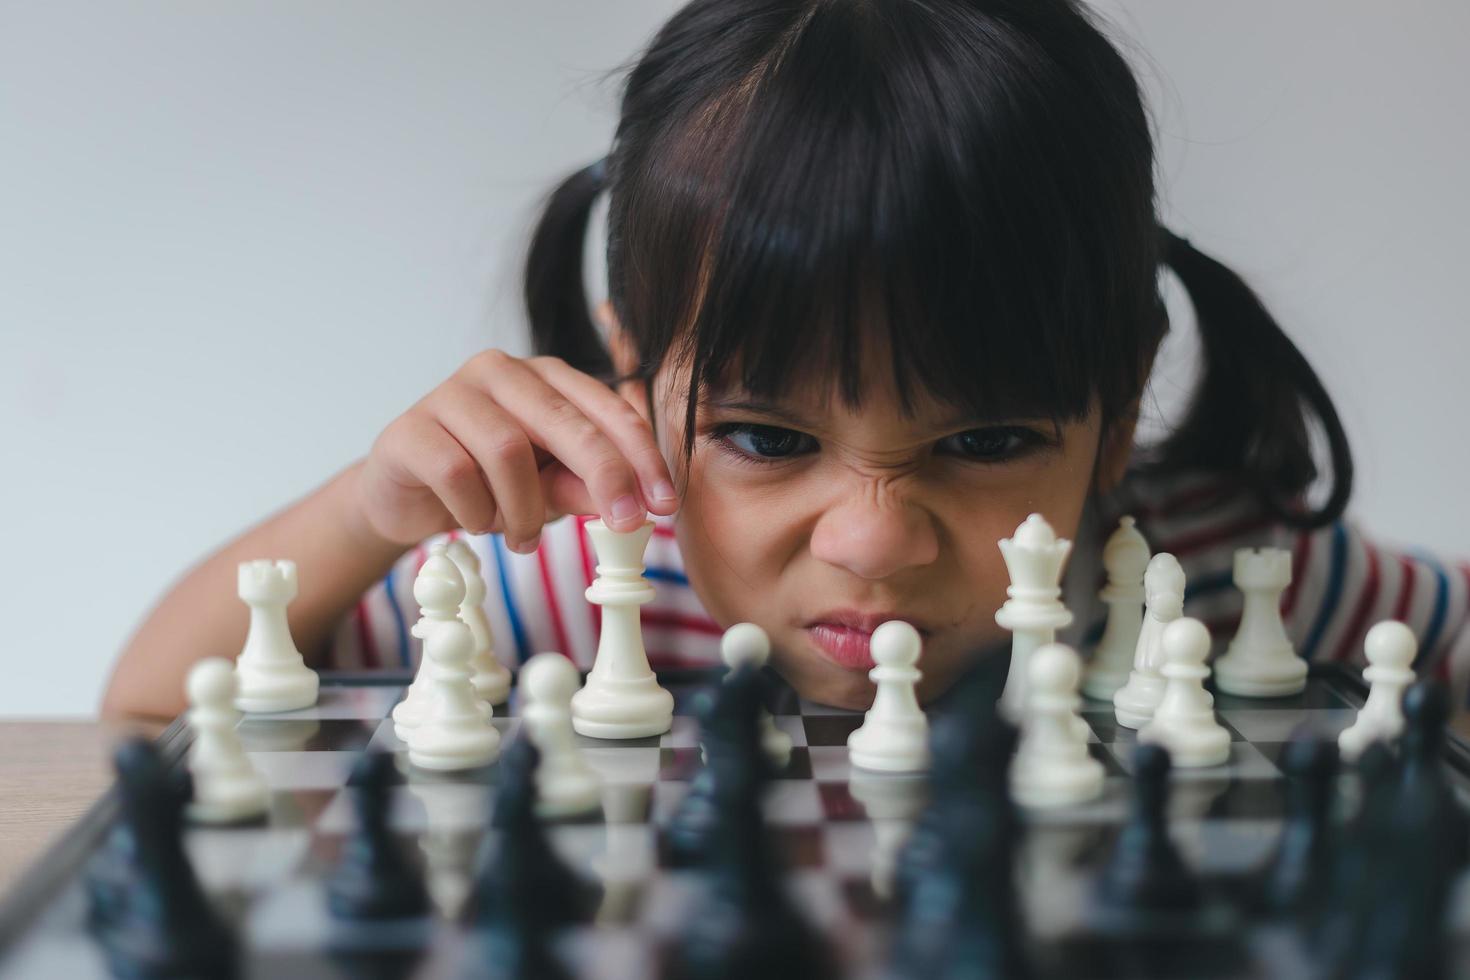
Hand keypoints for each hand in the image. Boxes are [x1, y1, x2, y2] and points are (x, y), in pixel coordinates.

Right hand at [354, 351, 677, 549]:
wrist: (406, 498)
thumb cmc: (488, 484)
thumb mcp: (550, 489)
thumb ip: (587, 488)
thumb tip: (637, 505)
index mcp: (546, 377)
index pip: (607, 409)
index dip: (642, 457)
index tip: (665, 504)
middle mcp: (500, 372)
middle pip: (565, 421)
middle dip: (604, 475)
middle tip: (624, 523)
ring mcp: (451, 394)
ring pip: (508, 450)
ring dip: (524, 508)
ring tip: (521, 536)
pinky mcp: (409, 429)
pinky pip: (457, 473)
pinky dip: (477, 511)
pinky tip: (477, 523)